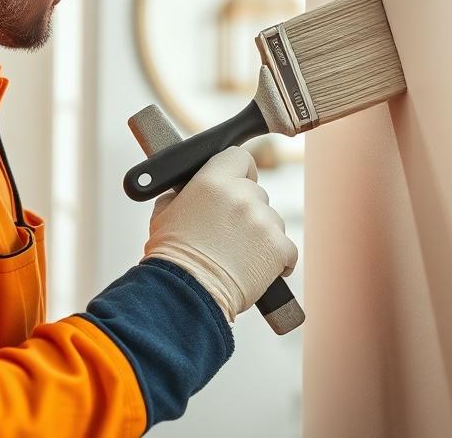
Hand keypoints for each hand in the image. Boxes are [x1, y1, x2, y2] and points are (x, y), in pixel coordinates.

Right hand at [141, 146, 297, 322]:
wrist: (186, 294)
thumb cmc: (171, 259)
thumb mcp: (164, 215)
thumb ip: (180, 195)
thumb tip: (186, 191)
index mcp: (212, 181)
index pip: (239, 156)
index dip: (240, 170)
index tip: (237, 184)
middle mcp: (241, 195)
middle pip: (257, 192)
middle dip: (247, 211)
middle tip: (230, 234)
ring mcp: (263, 221)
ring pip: (272, 220)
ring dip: (262, 235)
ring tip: (240, 257)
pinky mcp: (279, 247)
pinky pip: (287, 248)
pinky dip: (278, 260)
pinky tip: (260, 269)